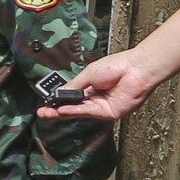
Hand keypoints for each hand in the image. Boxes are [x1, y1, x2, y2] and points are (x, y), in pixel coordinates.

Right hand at [39, 53, 155, 122]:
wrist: (135, 69)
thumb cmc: (117, 66)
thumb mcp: (88, 74)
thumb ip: (73, 85)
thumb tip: (59, 92)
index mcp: (90, 87)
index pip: (71, 96)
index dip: (59, 99)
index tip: (47, 101)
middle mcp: (95, 98)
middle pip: (73, 106)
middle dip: (57, 109)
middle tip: (43, 112)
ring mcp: (102, 106)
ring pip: (79, 111)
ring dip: (63, 112)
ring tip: (48, 112)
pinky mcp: (109, 113)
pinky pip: (88, 112)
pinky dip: (74, 111)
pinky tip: (63, 110)